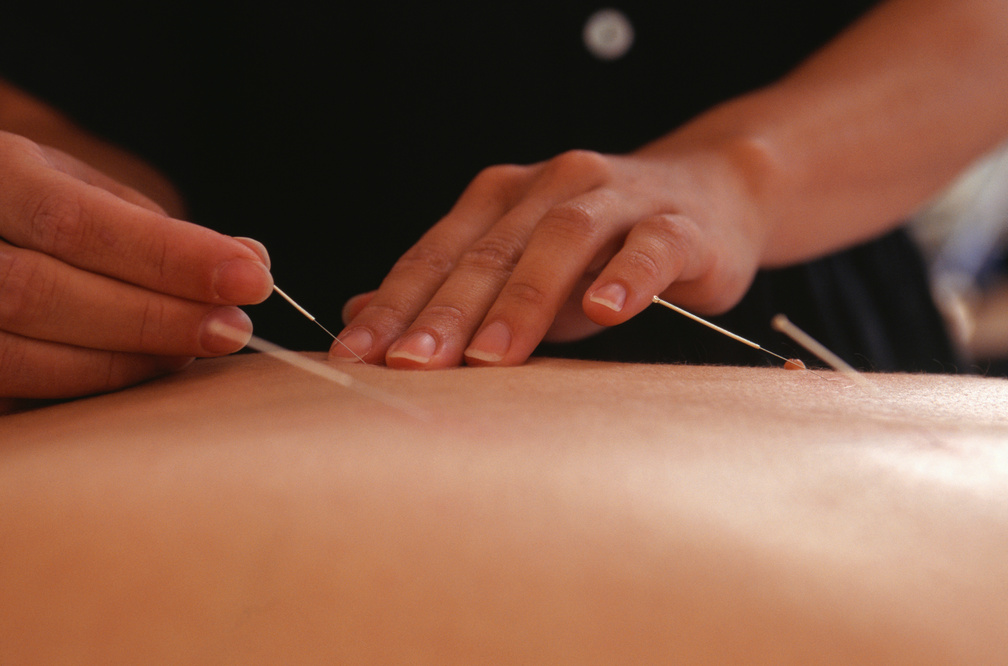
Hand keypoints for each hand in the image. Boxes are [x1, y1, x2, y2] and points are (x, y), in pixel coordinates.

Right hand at [0, 131, 272, 401]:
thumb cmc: (28, 206)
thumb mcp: (79, 188)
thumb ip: (157, 229)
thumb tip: (252, 260)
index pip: (78, 222)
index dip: (170, 257)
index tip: (252, 278)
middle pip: (45, 293)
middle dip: (155, 317)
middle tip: (234, 328)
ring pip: (19, 355)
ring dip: (124, 361)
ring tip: (192, 351)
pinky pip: (12, 388)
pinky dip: (84, 384)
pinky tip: (139, 370)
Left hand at [332, 137, 770, 367]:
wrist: (710, 194)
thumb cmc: (602, 248)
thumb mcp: (520, 266)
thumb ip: (453, 290)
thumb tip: (358, 314)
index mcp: (503, 199)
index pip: (437, 253)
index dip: (394, 303)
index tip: (356, 355)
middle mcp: (551, 186)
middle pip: (490, 250)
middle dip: (446, 310)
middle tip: (411, 363)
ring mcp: (616, 198)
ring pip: (562, 241)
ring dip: (523, 299)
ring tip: (491, 354)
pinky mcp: (678, 223)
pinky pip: (650, 245)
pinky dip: (626, 276)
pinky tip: (605, 310)